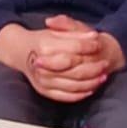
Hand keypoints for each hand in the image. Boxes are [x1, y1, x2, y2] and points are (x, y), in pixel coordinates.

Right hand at [0, 20, 116, 102]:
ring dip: (91, 82)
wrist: (21, 51)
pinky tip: (91, 88)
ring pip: (73, 85)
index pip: (73, 49)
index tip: (99, 44)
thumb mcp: (56, 30)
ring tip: (103, 76)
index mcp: (44, 47)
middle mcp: (41, 66)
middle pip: (75, 70)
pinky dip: (81, 94)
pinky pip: (66, 96)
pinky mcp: (44, 92)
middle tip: (105, 64)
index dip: (88, 47)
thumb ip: (74, 31)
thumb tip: (93, 36)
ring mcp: (42, 81)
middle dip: (94, 68)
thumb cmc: (42, 40)